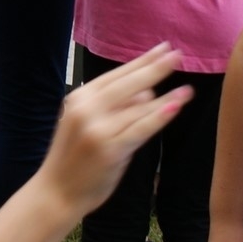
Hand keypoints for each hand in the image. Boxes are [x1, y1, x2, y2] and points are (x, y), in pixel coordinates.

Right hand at [38, 44, 190, 213]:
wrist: (55, 192)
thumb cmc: (72, 159)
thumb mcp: (87, 124)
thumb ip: (115, 107)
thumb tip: (148, 91)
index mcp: (79, 98)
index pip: (116, 74)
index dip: (142, 61)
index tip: (163, 49)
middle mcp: (87, 109)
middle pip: (128, 84)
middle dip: (155, 68)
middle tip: (178, 55)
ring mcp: (98, 129)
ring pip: (138, 108)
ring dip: (165, 96)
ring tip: (187, 88)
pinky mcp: (110, 150)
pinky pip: (141, 129)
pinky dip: (159, 116)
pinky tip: (176, 106)